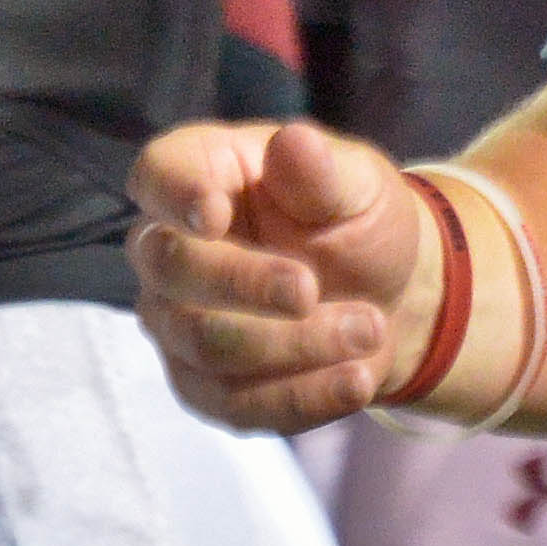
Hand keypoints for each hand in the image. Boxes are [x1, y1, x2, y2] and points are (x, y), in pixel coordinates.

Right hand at [127, 118, 441, 434]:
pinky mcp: (203, 386)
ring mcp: (177, 321)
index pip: (158, 175)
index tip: (214, 215)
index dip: (175, 195)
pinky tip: (355, 380)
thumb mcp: (358, 185)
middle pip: (171, 269)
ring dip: (292, 345)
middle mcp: (170, 246)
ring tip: (369, 329)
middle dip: (246, 285)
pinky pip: (232, 404)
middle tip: (314, 289)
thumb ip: (323, 170)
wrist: (388, 296)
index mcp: (201, 173)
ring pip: (204, 344)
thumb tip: (293, 142)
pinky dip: (300, 396)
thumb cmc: (356, 220)